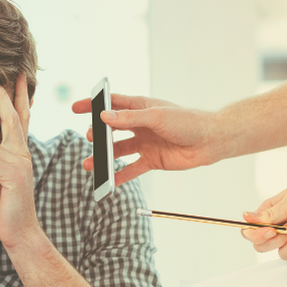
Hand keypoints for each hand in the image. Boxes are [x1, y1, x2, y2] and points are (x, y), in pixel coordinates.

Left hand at [0, 75, 37, 246]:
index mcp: (18, 151)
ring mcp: (20, 165)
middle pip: (12, 119)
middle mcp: (22, 154)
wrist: (19, 231)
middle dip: (1, 97)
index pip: (18, 118)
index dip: (15, 96)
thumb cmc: (5, 204)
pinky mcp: (12, 178)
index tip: (12, 76)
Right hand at [71, 93, 223, 184]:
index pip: (111, 104)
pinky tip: (107, 182)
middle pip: (111, 130)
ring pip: (118, 151)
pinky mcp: (151, 160)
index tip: (76, 108)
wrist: (210, 141)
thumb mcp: (157, 117)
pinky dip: (118, 176)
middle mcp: (140, 125)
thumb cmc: (188, 122)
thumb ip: (130, 118)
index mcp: (141, 108)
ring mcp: (145, 143)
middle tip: (90, 138)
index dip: (93, 105)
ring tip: (89, 165)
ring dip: (103, 158)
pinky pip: (131, 169)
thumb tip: (104, 117)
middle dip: (97, 135)